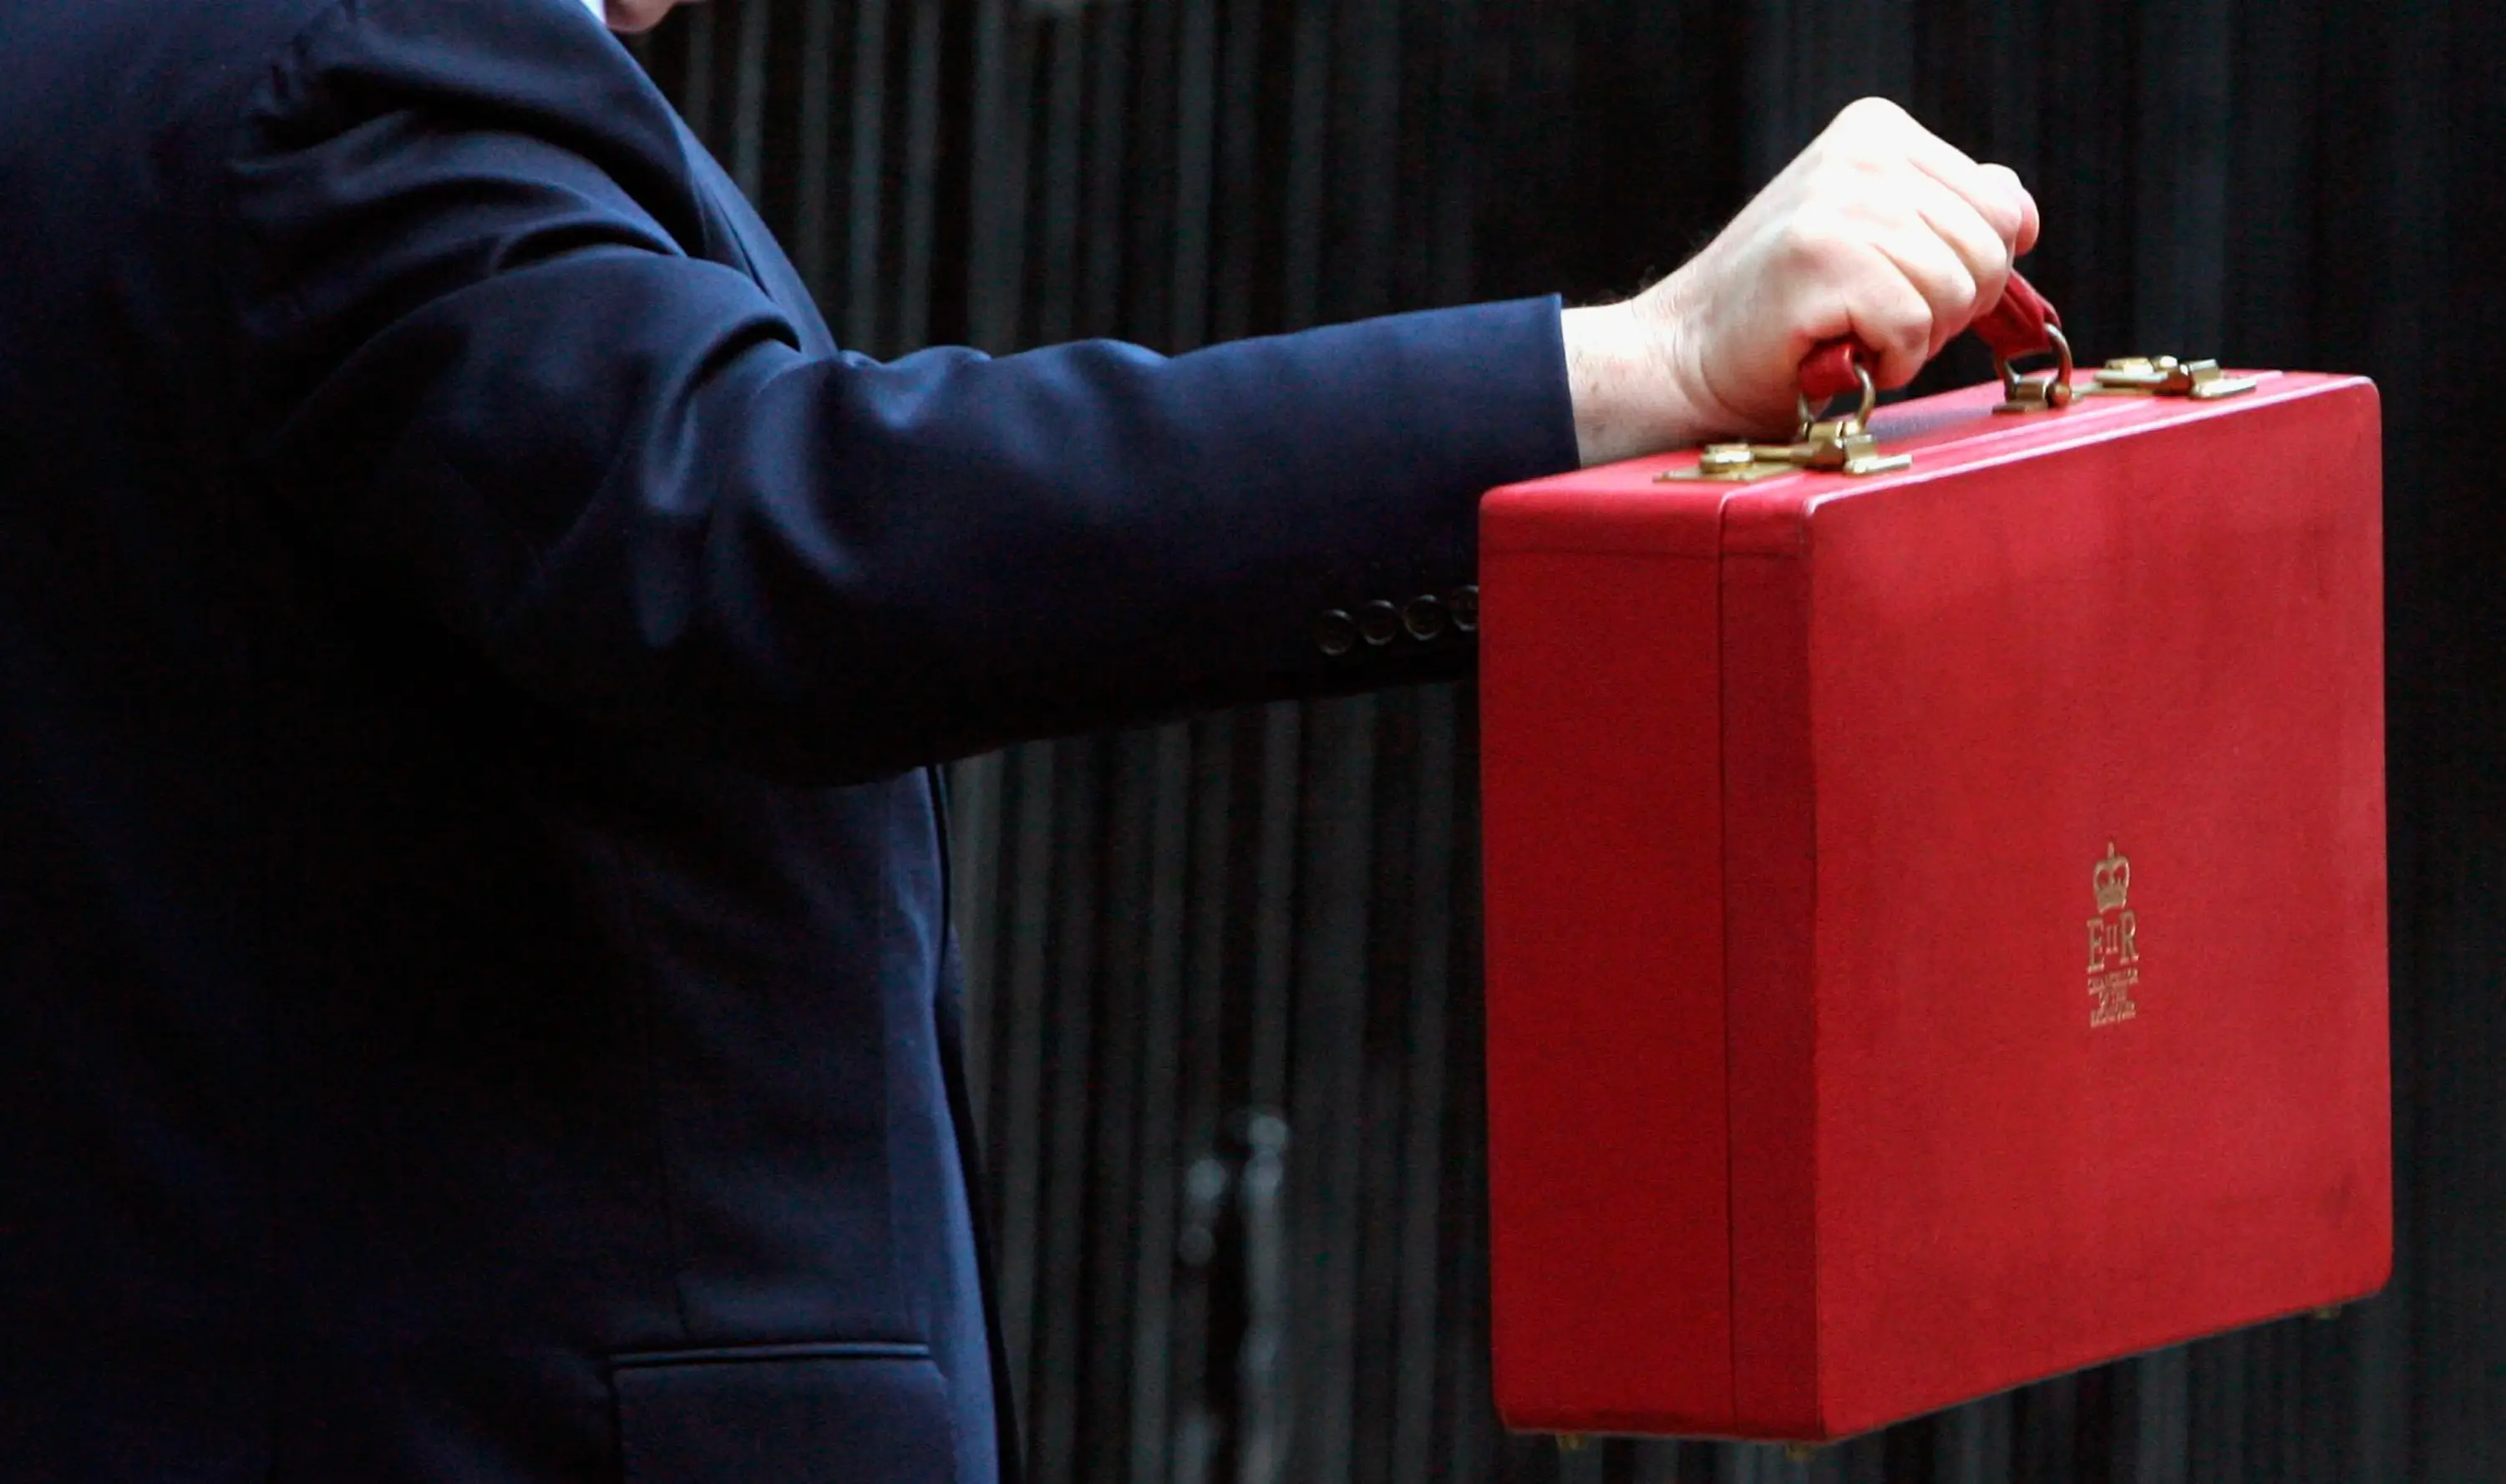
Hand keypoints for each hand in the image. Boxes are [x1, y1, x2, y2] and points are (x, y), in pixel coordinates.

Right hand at [1561, 97, 2039, 464]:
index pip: (2001, 207)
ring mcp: (1840, 200)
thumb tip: (2017, 209)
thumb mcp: (1880, 238)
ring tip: (1851, 331)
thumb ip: (1950, 213)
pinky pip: (1916, 326)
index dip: (1966, 272)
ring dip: (1915, 339)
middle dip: (1946, 308)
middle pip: (1990, 251)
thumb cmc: (1786, 310)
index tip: (1895, 283)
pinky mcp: (1822, 257)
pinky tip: (1838, 349)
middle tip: (1870, 317)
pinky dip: (1888, 362)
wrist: (1685, 354)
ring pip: (1959, 292)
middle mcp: (1862, 152)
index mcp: (1878, 131)